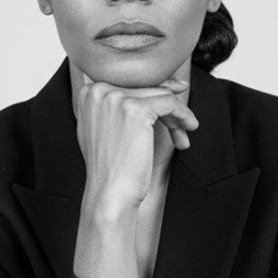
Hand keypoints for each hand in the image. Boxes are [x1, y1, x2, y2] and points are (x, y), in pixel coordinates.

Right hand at [77, 72, 198, 207]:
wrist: (110, 193)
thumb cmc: (111, 168)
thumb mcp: (106, 128)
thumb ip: (116, 105)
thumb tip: (143, 87)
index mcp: (89, 92)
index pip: (131, 84)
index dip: (154, 93)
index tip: (173, 96)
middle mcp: (98, 90)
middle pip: (146, 88)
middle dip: (167, 107)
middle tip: (182, 122)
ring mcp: (116, 98)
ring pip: (160, 94)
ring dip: (176, 115)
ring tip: (184, 133)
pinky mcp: (135, 109)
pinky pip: (169, 103)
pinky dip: (183, 115)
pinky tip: (188, 129)